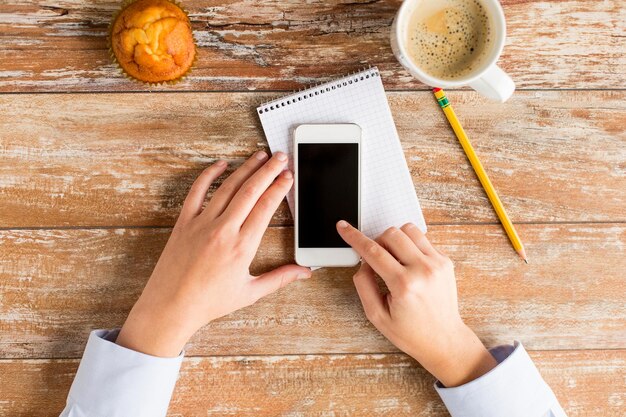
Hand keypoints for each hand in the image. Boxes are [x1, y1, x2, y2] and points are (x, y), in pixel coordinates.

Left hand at [116, 151, 310, 356]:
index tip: (288, 176)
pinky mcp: (184, 222)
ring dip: (245, 168)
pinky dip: (209, 175)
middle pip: (250, 191)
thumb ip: (280, 278)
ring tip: (259, 156)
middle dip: (268, 170)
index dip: (279, 188)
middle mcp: (223, 230)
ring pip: (227, 187)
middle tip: (280, 157)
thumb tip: (305, 272)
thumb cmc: (209, 302)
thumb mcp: (250, 293)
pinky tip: (221, 164)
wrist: (170, 306)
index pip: (266, 207)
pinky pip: (197, 191)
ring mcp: (202, 223)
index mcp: (242, 247)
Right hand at [336, 221, 496, 386]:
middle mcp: (423, 270)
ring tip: (393, 259)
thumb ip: (364, 286)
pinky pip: (422, 239)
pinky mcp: (445, 262)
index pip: (373, 251)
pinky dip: (410, 245)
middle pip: (391, 234)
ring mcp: (437, 264)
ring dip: (394, 239)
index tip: (344, 227)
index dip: (354, 237)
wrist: (444, 340)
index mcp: (404, 285)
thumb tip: (362, 263)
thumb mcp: (377, 316)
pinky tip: (408, 263)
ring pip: (408, 230)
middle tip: (376, 259)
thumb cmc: (412, 332)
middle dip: (377, 241)